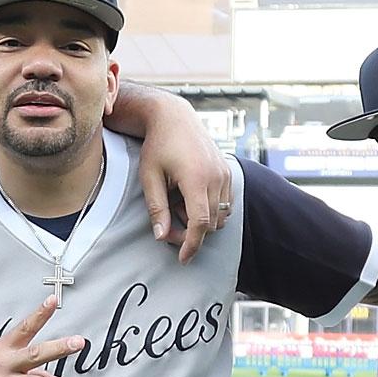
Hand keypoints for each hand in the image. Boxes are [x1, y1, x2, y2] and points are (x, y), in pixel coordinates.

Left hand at [137, 116, 232, 264]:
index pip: (200, 223)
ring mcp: (225, 174)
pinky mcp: (228, 172)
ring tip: (178, 204)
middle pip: (211, 224)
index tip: (183, 258)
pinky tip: (190, 197)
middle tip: (168, 226)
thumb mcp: (150, 177)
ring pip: (220, 216)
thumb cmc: (158, 146)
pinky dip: (210, 209)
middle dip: (191, 233)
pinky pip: (225, 204)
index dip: (192, 245)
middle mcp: (216, 177)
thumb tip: (161, 236)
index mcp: (196, 178)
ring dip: (201, 221)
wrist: (174, 118)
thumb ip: (157, 208)